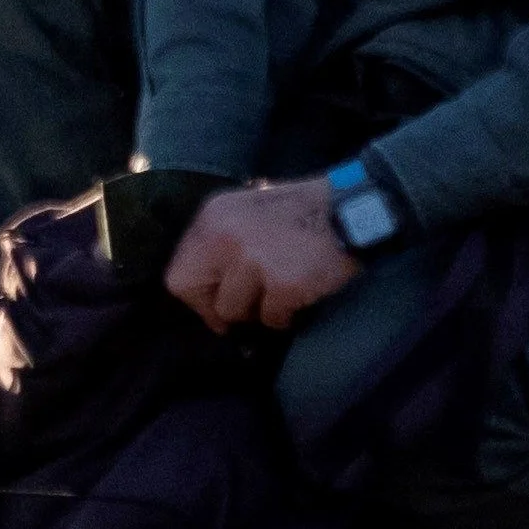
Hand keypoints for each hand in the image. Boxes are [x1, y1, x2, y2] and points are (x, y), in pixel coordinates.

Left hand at [164, 176, 361, 332]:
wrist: (350, 210)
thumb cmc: (300, 211)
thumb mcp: (247, 209)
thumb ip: (221, 239)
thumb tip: (204, 285)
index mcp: (212, 218)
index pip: (179, 275)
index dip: (198, 297)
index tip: (214, 304)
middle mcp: (224, 237)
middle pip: (202, 298)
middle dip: (223, 309)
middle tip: (247, 308)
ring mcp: (253, 261)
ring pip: (236, 311)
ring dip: (259, 309)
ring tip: (280, 292)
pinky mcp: (282, 284)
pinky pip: (272, 318)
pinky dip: (286, 315)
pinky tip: (299, 295)